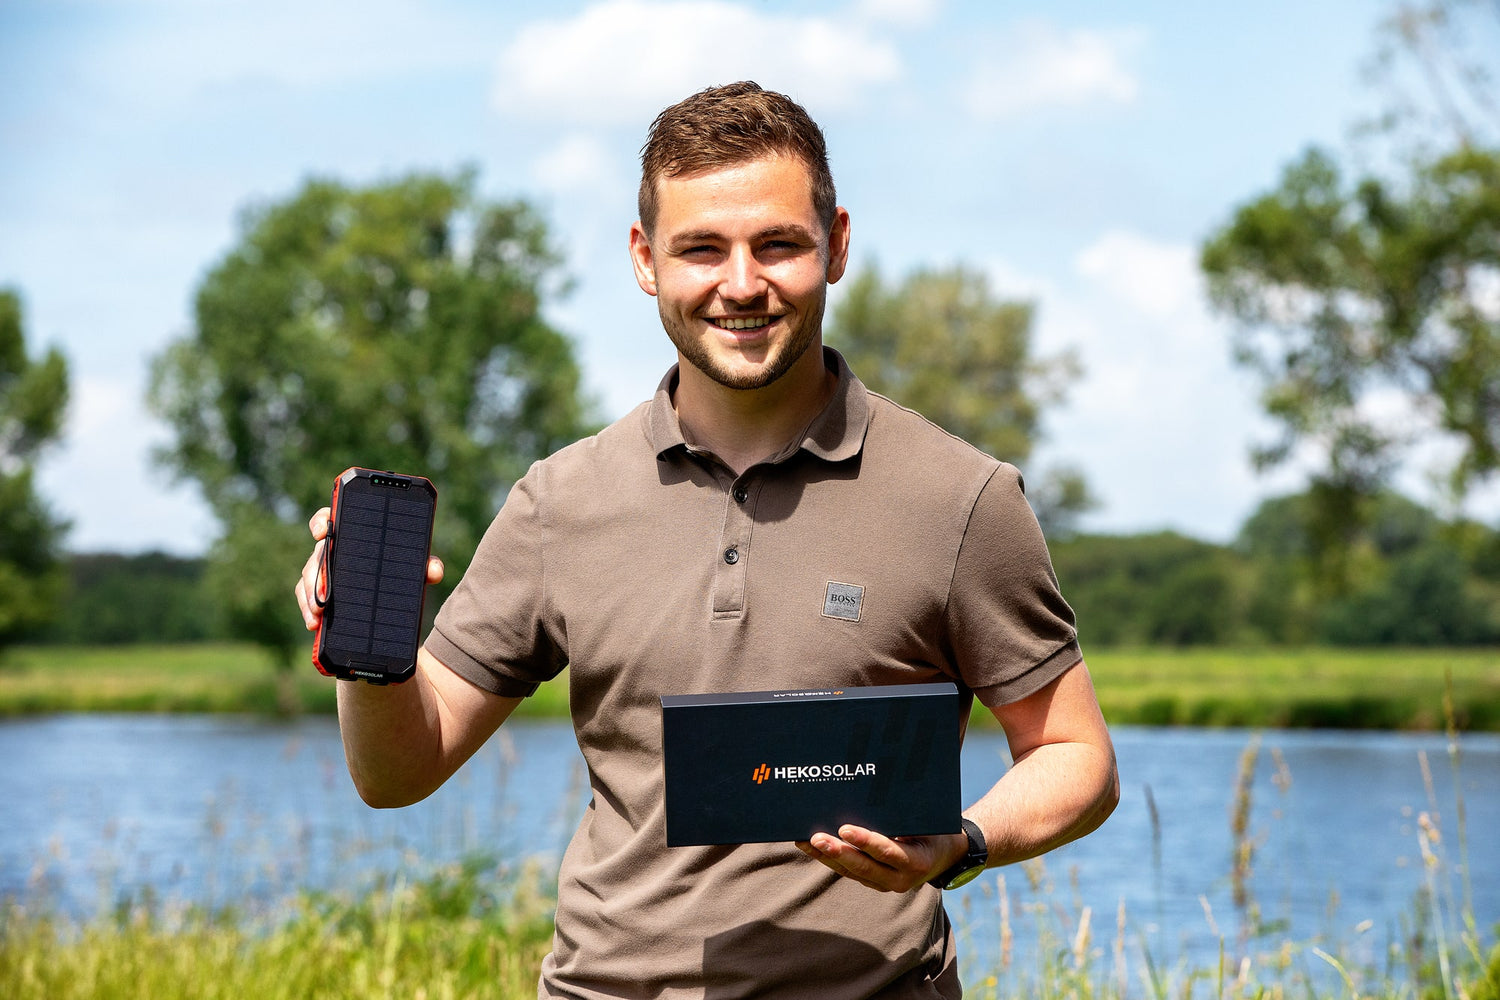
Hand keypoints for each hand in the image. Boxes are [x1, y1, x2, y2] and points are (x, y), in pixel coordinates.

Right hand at [293, 506, 444, 630]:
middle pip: (318, 553)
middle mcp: (335, 550)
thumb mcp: (415, 570)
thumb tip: (434, 571)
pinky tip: (314, 624)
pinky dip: (308, 610)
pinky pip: (307, 598)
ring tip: (319, 613)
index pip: (329, 518)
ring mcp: (324, 572)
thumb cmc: (401, 574)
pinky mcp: (320, 594)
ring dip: (310, 595)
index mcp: (354, 535)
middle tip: (323, 591)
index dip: (320, 521)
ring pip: (308, 577)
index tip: (321, 532)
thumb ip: (425, 566)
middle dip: (316, 571)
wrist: (396, 604)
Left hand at [795, 825, 968, 892]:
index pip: (888, 852)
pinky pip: (848, 872)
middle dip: (838, 852)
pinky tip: (811, 847)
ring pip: (851, 872)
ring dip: (826, 856)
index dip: (866, 842)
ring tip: (804, 841)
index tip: (845, 829)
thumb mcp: (926, 822)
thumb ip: (904, 816)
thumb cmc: (934, 830)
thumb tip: (873, 796)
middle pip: (864, 867)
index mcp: (916, 862)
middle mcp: (900, 879)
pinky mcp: (873, 882)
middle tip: (816, 838)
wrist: (944, 855)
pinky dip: (829, 859)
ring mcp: (885, 883)